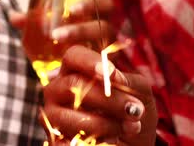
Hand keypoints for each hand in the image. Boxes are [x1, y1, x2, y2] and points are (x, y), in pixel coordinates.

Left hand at [11, 0, 115, 80]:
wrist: (87, 73)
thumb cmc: (71, 43)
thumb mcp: (56, 29)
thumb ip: (37, 22)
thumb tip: (13, 17)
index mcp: (100, 18)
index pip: (105, 5)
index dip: (90, 5)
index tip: (71, 9)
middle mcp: (110, 36)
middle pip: (105, 28)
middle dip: (80, 30)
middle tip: (55, 35)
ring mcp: (113, 56)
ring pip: (107, 52)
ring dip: (82, 56)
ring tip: (59, 63)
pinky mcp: (111, 74)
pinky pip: (105, 75)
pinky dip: (82, 77)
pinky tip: (57, 79)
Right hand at [42, 45, 156, 144]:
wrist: (132, 145)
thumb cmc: (132, 114)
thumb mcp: (140, 94)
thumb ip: (129, 81)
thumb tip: (113, 77)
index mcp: (75, 71)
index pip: (73, 56)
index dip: (89, 61)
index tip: (110, 73)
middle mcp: (58, 91)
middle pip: (73, 84)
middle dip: (109, 99)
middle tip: (135, 110)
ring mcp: (53, 117)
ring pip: (70, 117)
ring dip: (105, 125)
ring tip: (129, 129)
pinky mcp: (56, 140)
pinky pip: (70, 141)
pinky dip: (96, 142)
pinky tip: (111, 142)